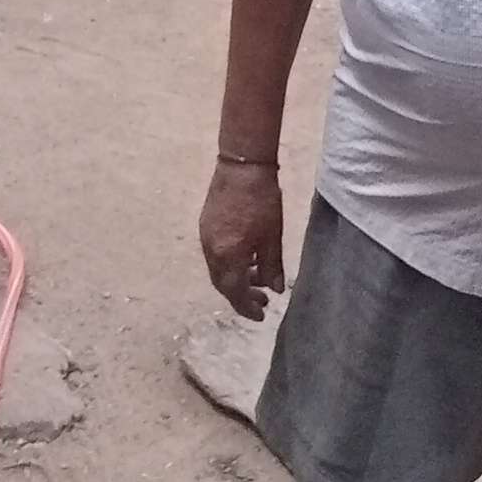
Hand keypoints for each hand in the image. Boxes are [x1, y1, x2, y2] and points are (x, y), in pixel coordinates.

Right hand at [200, 160, 284, 318]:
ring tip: (258, 280)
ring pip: (219, 270)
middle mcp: (211, 251)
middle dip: (241, 296)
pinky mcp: (206, 225)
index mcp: (227, 256)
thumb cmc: (262, 200)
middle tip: (262, 301)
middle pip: (223, 284)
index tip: (261, 315)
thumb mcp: (272, 236)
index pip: (234, 292)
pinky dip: (231, 264)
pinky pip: (216, 255)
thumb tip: (274, 290)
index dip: (247, 307)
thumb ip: (271, 266)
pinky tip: (247, 259)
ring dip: (237, 279)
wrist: (241, 166)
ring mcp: (206, 237)